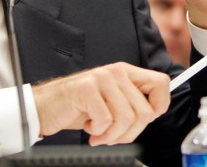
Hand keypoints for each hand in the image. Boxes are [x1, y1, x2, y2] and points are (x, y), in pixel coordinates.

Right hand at [32, 62, 169, 145]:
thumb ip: (131, 103)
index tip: (145, 120)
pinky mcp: (86, 89)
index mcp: (125, 72)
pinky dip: (97, 131)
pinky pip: (106, 120)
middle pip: (144, 111)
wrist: (44, 108)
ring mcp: (101, 78)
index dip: (159, 106)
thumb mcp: (111, 102)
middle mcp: (116, 71)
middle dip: (130, 133)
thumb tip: (154, 113)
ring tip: (99, 132)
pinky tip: (88, 126)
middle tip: (112, 135)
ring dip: (112, 135)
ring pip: (127, 118)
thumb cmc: (78, 108)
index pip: (161, 83)